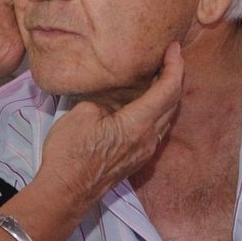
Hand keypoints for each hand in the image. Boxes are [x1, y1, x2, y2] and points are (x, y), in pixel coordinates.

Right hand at [38, 43, 183, 203]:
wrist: (66, 193)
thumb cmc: (71, 153)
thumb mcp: (83, 114)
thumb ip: (104, 100)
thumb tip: (112, 96)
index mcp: (138, 124)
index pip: (168, 90)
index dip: (175, 65)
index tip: (173, 47)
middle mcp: (149, 138)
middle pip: (174, 103)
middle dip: (175, 76)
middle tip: (170, 55)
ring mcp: (145, 151)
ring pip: (167, 117)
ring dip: (168, 94)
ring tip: (159, 74)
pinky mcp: (137, 158)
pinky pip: (156, 128)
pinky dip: (157, 109)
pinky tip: (145, 100)